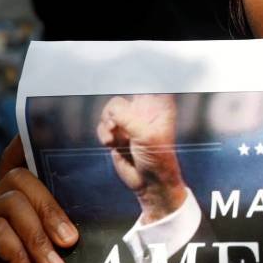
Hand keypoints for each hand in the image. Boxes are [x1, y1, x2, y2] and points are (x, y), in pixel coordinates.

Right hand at [0, 136, 78, 262]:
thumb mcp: (68, 241)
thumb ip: (65, 211)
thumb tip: (81, 175)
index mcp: (17, 207)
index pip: (15, 165)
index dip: (23, 145)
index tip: (34, 131)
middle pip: (18, 180)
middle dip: (49, 207)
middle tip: (71, 241)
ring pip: (10, 204)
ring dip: (39, 236)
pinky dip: (21, 253)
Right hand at [97, 94, 186, 223]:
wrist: (150, 183)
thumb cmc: (157, 159)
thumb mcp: (145, 136)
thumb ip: (127, 118)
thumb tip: (112, 110)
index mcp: (159, 107)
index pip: (148, 85)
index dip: (137, 80)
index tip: (124, 86)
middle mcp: (144, 112)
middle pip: (122, 96)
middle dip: (114, 109)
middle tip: (114, 123)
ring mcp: (130, 123)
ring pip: (110, 110)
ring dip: (107, 123)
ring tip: (113, 138)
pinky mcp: (118, 134)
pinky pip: (103, 125)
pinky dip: (103, 133)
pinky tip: (110, 143)